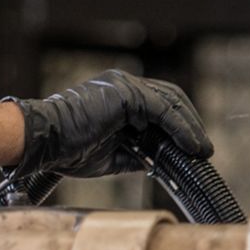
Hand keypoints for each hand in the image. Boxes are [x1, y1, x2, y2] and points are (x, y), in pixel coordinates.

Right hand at [11, 70, 211, 180]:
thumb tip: (158, 164)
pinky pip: (164, 110)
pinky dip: (181, 128)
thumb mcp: (111, 157)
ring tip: (202, 150)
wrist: (45, 141)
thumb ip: (135, 156)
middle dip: (190, 125)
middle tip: (203, 149)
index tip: (191, 148)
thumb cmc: (68, 150)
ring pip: (171, 102)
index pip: (160, 105)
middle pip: (171, 99)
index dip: (179, 126)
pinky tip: (191, 145)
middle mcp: (124, 85)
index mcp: (119, 96)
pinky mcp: (127, 93)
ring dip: (190, 128)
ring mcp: (126, 86)